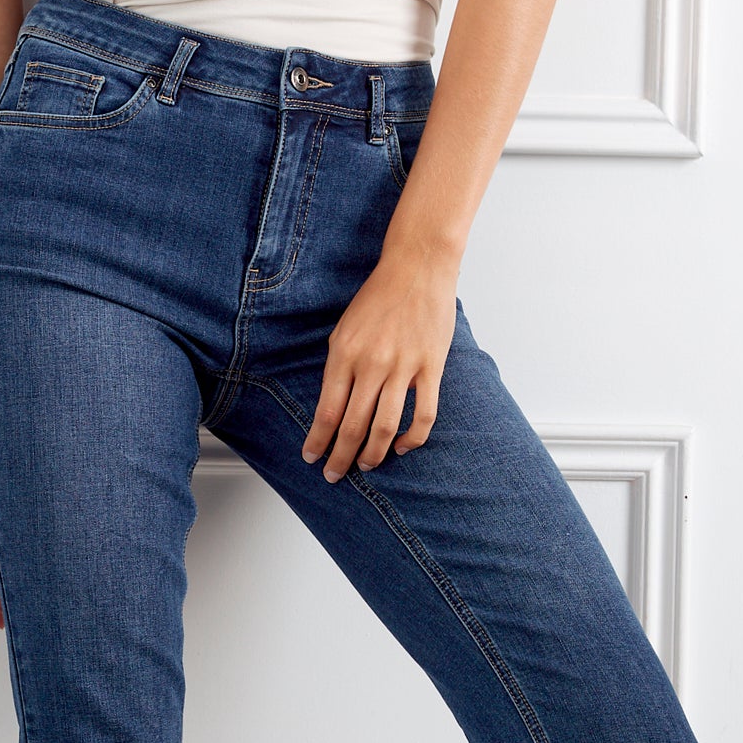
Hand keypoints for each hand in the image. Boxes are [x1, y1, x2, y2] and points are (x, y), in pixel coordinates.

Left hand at [301, 228, 458, 480]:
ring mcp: (404, 367)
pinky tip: (402, 447)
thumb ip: (339, 366)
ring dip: (373, 454)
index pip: (326, 411)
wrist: (417, 267)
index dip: (317, 440)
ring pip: (385, 426)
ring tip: (366, 466)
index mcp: (344, 354)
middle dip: (340, 456)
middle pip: (353, 425)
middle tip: (334, 474)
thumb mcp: (344, 329)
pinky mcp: (431, 368)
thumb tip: (333, 406)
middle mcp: (371, 364)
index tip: (311, 457)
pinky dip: (412, 438)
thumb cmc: (378, 296)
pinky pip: (423, 414)